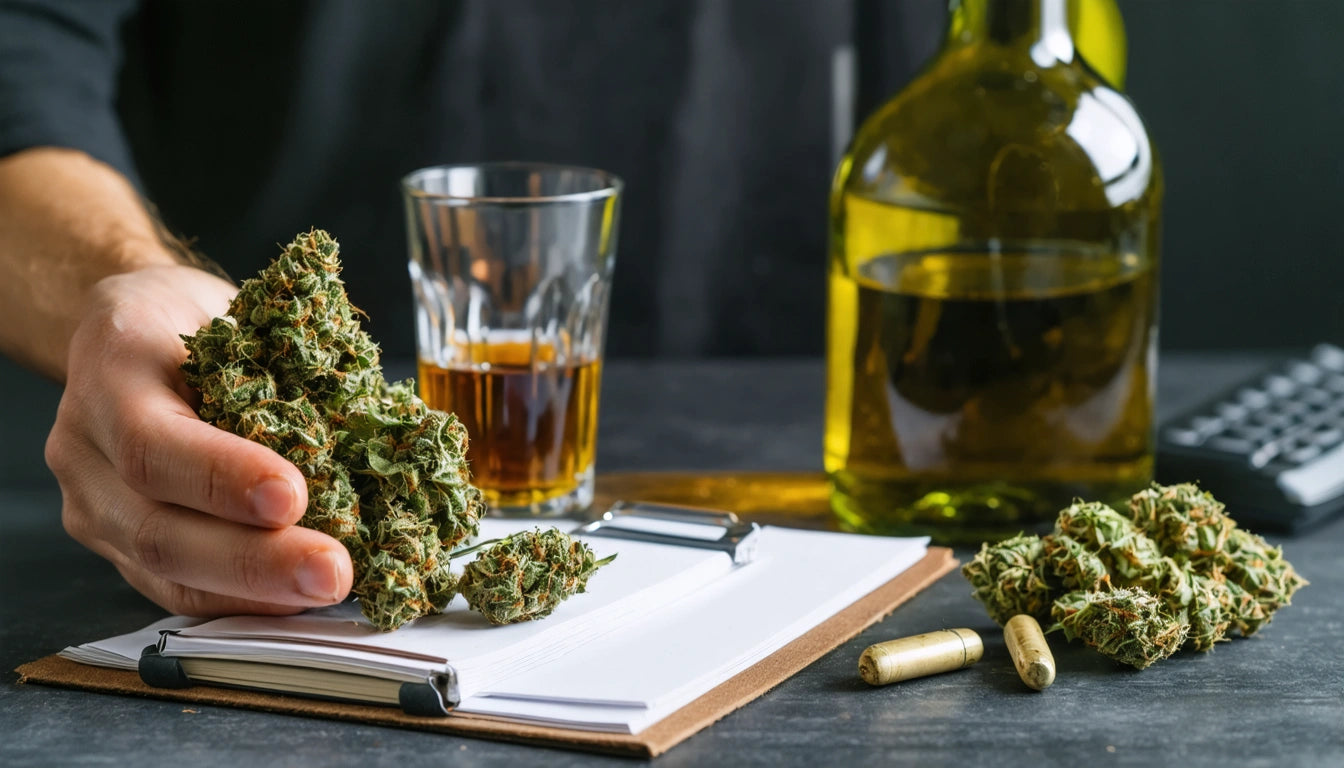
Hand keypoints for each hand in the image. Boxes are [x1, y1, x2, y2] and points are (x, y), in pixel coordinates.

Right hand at [45, 265, 352, 616]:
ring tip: (326, 591)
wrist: (133, 325)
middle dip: (252, 561)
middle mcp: (86, 444)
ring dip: (254, 592)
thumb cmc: (200, 317)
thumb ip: (285, 368)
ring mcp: (94, 504)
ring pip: (164, 571)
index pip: (152, 442)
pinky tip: (297, 600)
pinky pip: (175, 587)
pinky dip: (241, 599)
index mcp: (113, 370)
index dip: (221, 477)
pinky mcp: (116, 545)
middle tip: (331, 571)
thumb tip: (384, 423)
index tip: (293, 496)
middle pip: (156, 527)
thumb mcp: (238, 312)